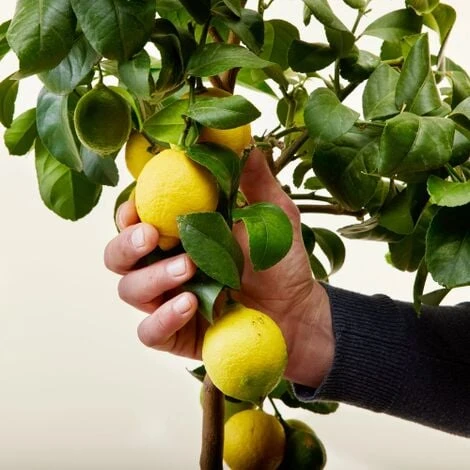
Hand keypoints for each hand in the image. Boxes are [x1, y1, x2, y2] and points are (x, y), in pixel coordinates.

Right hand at [104, 149, 333, 387]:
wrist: (297, 311)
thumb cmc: (281, 261)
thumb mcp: (273, 216)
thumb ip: (256, 182)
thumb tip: (245, 144)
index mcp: (181, 235)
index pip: (137, 220)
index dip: (129, 211)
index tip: (141, 205)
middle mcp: (166, 266)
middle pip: (118, 255)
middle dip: (127, 243)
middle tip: (153, 235)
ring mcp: (168, 301)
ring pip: (130, 289)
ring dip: (154, 277)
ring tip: (189, 268)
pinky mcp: (177, 334)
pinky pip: (150, 332)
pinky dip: (163, 318)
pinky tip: (190, 305)